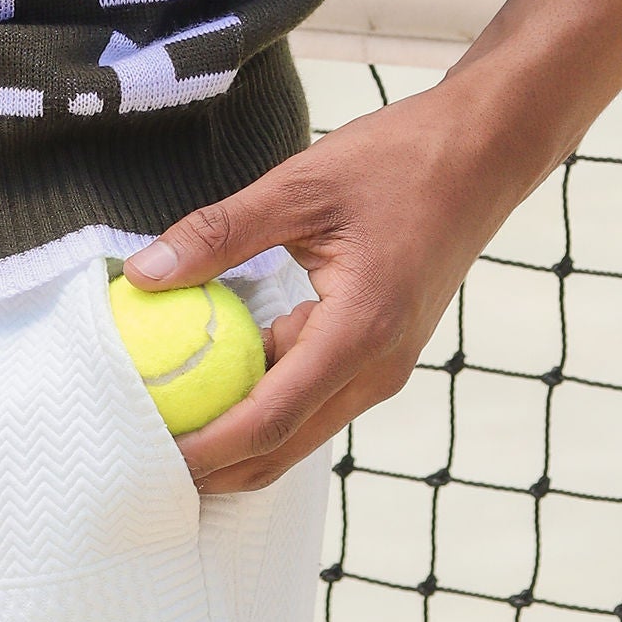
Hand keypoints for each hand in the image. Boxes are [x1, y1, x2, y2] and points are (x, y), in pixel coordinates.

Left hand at [126, 80, 535, 493]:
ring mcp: (382, 365)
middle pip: (283, 446)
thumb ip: (219, 233)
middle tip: (139, 460)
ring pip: (298, 425)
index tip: (145, 454)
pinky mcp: (378, 352)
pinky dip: (262, 395)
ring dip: (235, 433)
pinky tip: (211, 373)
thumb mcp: (299, 188)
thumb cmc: (397, 162)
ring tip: (162, 425)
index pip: (269, 420)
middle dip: (213, 466)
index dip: (204, 449)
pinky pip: (312, 391)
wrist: (482, 155)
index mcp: (361, 334)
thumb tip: (142, 273)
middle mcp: (377, 368)